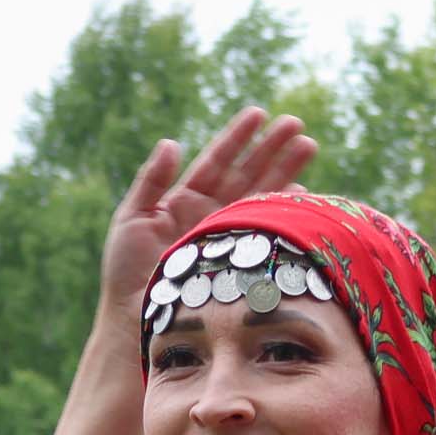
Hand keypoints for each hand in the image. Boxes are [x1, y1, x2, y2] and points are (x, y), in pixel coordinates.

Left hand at [99, 106, 316, 315]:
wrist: (138, 320)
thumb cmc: (127, 273)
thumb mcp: (131, 219)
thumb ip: (151, 180)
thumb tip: (172, 142)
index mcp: (185, 200)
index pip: (216, 161)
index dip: (237, 138)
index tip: (259, 114)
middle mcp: (212, 214)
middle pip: (247, 173)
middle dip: (272, 149)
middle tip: (296, 125)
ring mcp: (229, 237)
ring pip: (262, 196)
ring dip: (286, 172)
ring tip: (308, 147)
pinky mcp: (240, 260)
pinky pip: (268, 231)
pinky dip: (285, 213)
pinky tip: (302, 195)